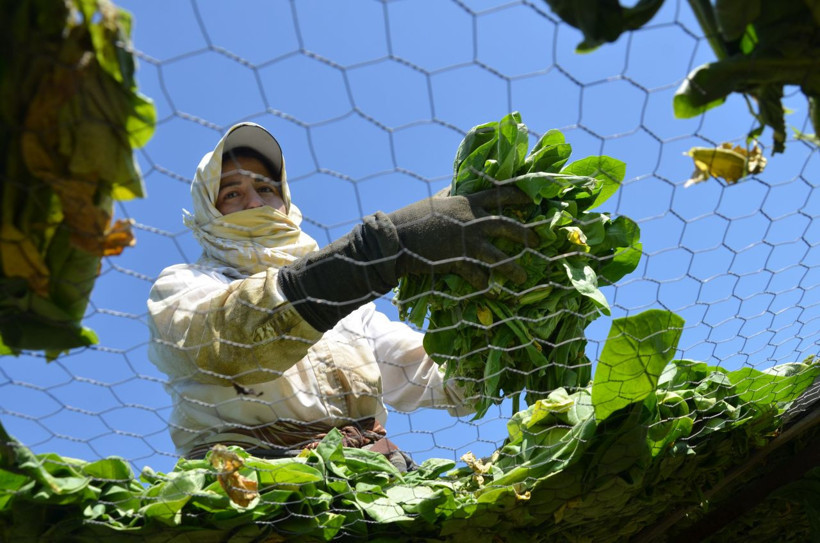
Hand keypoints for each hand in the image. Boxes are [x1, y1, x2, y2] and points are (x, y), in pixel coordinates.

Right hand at [387, 186, 538, 289]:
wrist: (397, 237)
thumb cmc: (414, 217)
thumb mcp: (435, 201)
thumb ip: (450, 195)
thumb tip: (456, 188)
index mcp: (467, 202)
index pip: (499, 194)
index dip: (518, 197)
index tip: (532, 200)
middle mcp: (471, 220)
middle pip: (506, 226)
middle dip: (525, 234)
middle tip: (538, 241)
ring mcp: (466, 241)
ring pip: (497, 255)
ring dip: (513, 268)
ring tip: (524, 277)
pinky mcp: (457, 260)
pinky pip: (476, 275)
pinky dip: (484, 285)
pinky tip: (492, 292)